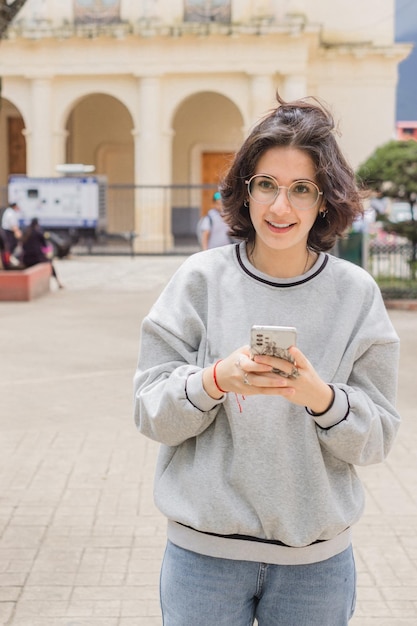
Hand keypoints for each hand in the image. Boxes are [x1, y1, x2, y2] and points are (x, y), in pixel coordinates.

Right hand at [204, 346, 332, 413]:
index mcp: (238, 362)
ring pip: (261, 388)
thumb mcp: (242, 351)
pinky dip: (274, 392)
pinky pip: (262, 393)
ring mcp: (244, 385)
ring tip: (290, 389)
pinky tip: (285, 392)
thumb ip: (255, 350)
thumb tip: (272, 344)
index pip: (248, 365)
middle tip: (286, 380)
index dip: (259, 366)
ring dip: (276, 389)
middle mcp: (240, 375)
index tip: (271, 366)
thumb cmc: (236, 359)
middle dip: (272, 381)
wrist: (221, 376)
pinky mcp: (247, 392)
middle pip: (257, 379)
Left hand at [252, 346, 332, 411]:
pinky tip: (258, 376)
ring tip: (254, 365)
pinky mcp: (289, 393)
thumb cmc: (309, 377)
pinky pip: (276, 387)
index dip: (296, 354)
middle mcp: (301, 376)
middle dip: (270, 361)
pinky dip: (267, 382)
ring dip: (265, 371)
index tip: (290, 347)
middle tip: (257, 356)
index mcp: (306, 367)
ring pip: (278, 378)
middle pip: (285, 367)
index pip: (301, 359)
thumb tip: (281, 348)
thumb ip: (296, 360)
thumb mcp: (307, 367)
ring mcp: (295, 385)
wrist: (318, 397)